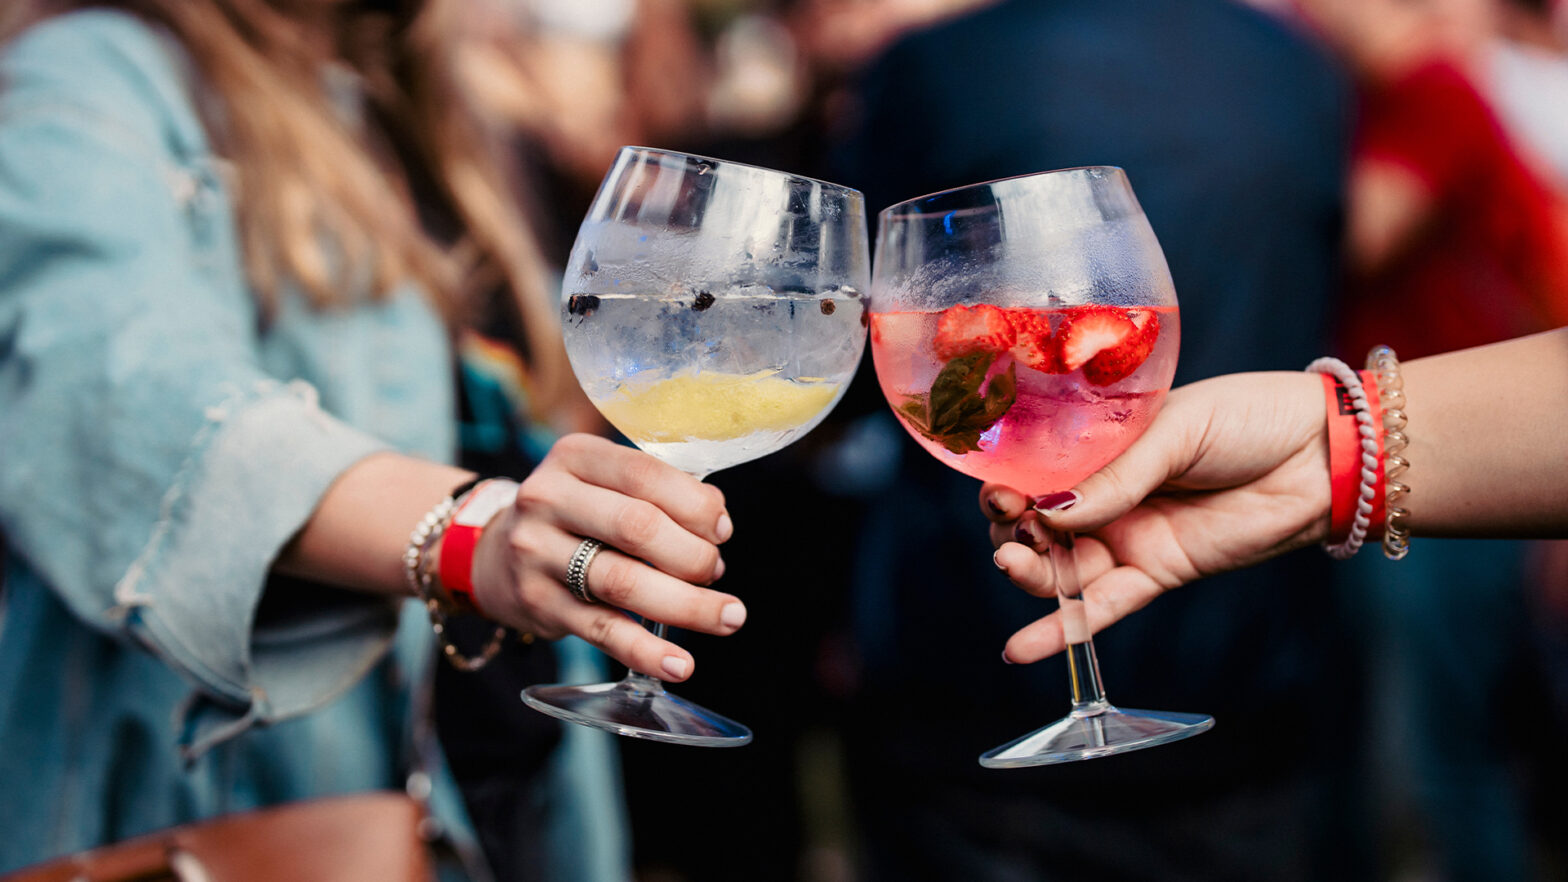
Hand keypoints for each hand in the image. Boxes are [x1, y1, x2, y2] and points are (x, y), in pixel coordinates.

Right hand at [470, 433, 739, 681]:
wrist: (493, 555)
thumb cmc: (573, 515)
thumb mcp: (602, 482)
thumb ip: (658, 492)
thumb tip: (717, 524)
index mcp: (574, 456)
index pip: (645, 475)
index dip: (695, 504)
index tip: (722, 530)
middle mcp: (548, 499)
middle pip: (638, 528)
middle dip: (694, 556)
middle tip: (716, 571)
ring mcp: (537, 553)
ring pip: (624, 582)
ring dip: (687, 605)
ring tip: (727, 617)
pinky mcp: (538, 605)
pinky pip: (602, 631)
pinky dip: (646, 651)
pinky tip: (679, 664)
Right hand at [980, 371, 1330, 661]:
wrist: (1322, 453)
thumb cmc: (1249, 418)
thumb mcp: (1173, 430)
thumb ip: (1114, 477)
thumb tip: (1048, 511)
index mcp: (1101, 447)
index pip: (1035, 472)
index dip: (1008, 485)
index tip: (997, 490)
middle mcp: (1106, 495)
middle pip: (1037, 526)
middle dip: (1011, 530)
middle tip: (1010, 524)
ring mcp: (1128, 537)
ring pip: (1061, 569)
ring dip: (1028, 573)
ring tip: (1013, 565)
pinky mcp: (1156, 573)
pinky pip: (1100, 609)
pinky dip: (1060, 632)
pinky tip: (1017, 650)